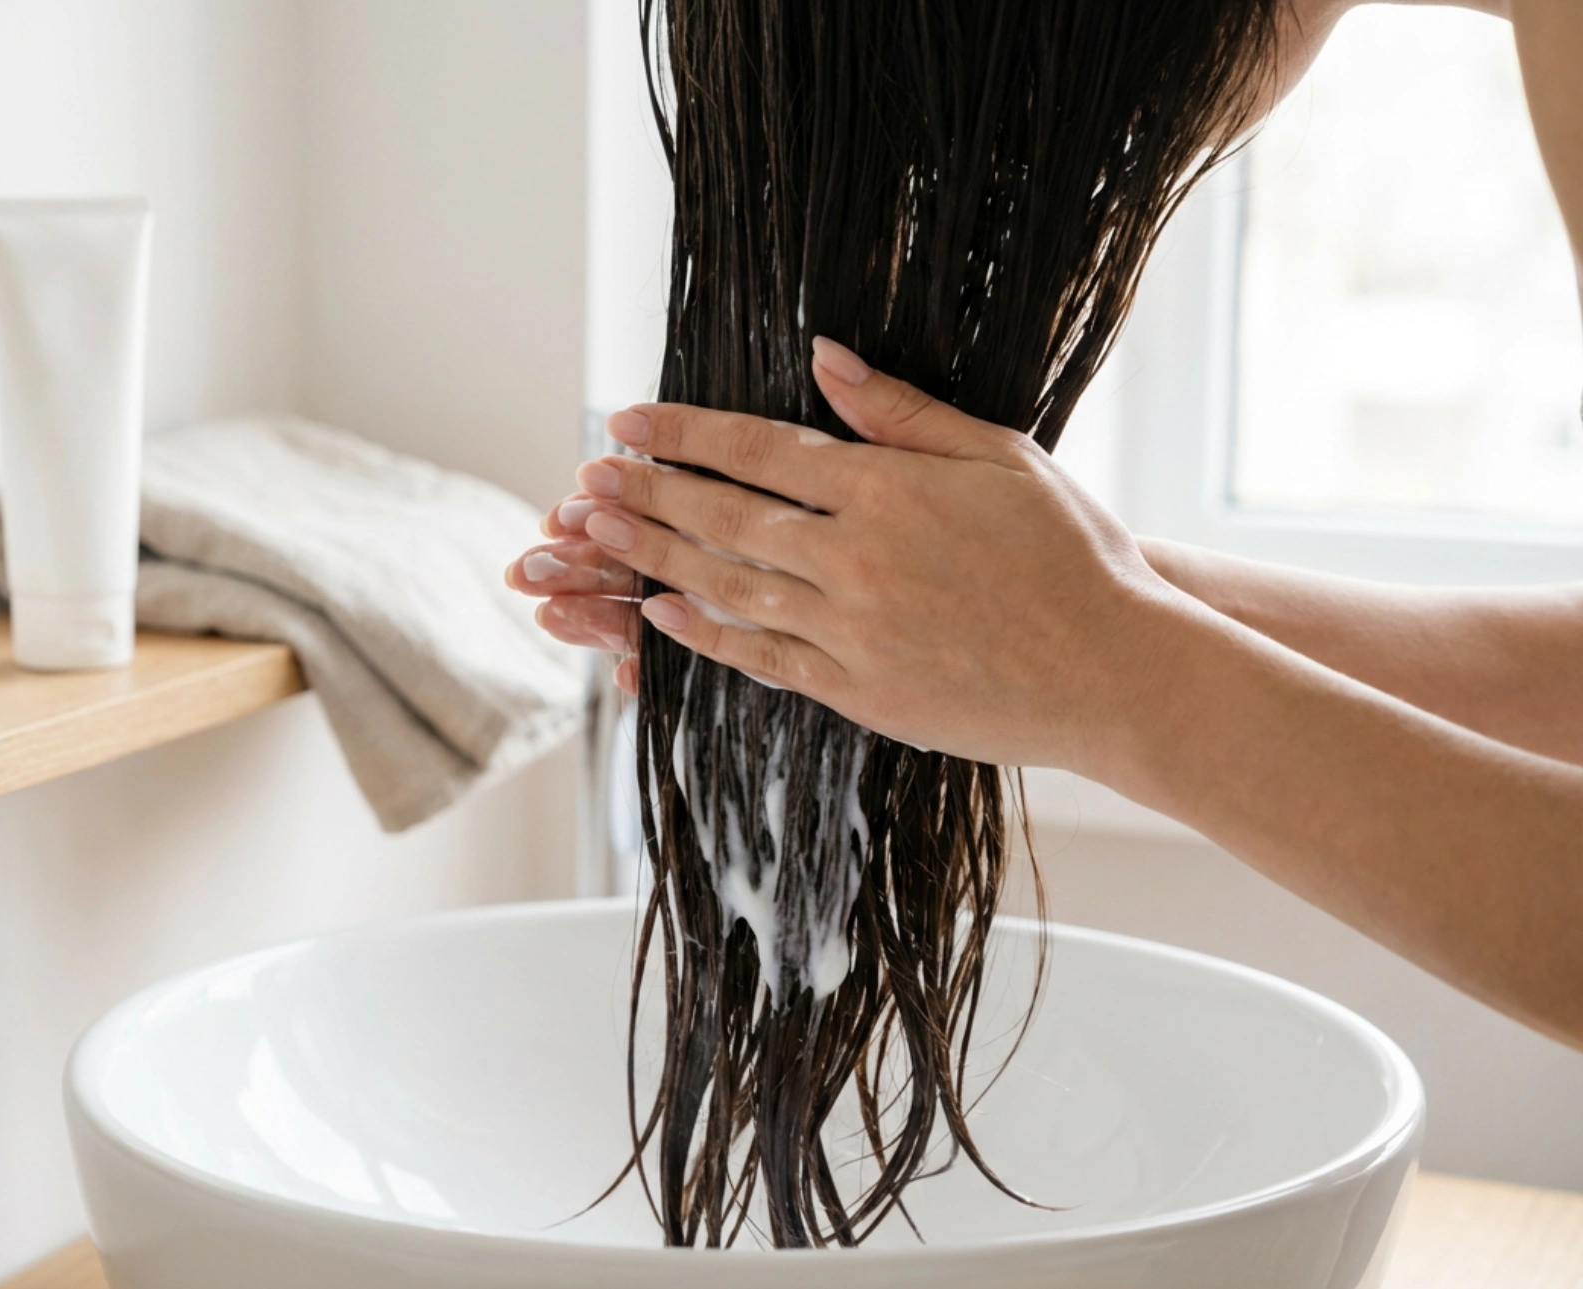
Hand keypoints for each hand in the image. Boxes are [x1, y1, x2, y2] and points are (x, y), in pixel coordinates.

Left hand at [507, 338, 1182, 773]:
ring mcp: (852, 632)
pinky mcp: (859, 691)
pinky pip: (763, 658)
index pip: (760, 451)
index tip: (628, 420)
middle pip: (726, 517)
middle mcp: (857, 560)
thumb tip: (822, 355)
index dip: (685, 433)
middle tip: (588, 477)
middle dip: (649, 492)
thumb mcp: (1000, 457)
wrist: (1116, 672)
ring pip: (729, 586)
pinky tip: (660, 615)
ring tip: (601, 535)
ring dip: (656, 557)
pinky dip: (706, 635)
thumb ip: (902, 410)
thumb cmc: (1071, 556)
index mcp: (889, 491)